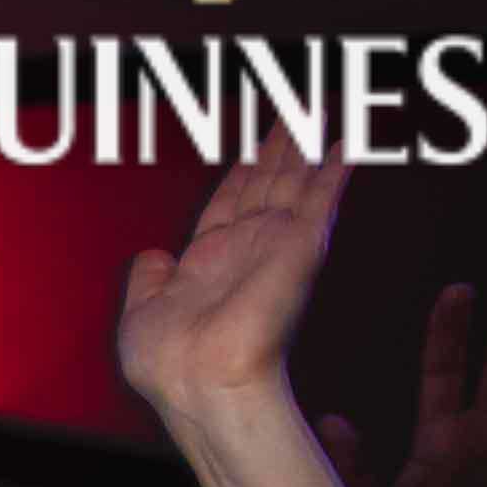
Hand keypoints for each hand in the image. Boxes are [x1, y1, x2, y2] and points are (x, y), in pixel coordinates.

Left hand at [117, 136, 347, 419]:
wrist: (197, 380)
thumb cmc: (169, 362)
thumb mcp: (141, 313)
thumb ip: (147, 280)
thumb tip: (150, 256)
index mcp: (207, 262)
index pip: (230, 202)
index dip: (243, 170)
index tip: (255, 144)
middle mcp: (245, 249)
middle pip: (267, 182)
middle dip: (281, 144)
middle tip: (297, 108)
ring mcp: (274, 244)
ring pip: (294, 178)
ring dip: (307, 143)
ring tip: (320, 107)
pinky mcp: (300, 245)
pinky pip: (322, 197)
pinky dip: (335, 168)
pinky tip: (346, 142)